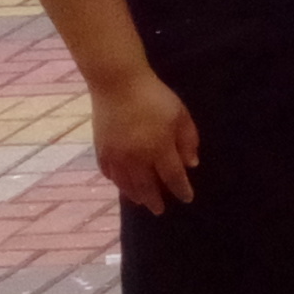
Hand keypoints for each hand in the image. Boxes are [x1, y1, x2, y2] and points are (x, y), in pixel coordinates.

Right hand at [90, 68, 199, 212]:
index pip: (173, 177)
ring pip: (125, 183)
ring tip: (140, 202)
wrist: (118, 83)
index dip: (181, 189)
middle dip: (154, 199)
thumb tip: (191, 164)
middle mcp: (136, 158)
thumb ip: (188, 141)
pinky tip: (121, 184)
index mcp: (159, 149)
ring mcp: (115, 155)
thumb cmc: (155, 97)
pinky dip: (116, 181)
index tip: (187, 198)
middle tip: (159, 210)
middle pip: (146, 186)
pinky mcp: (101, 149)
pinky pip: (108, 172)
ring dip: (134, 195)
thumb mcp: (180, 115)